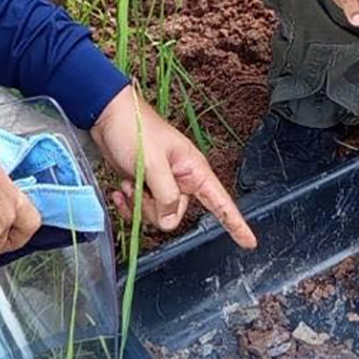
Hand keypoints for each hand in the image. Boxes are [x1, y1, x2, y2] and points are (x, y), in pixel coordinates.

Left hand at [90, 86, 256, 248]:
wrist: (108, 116)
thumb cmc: (134, 129)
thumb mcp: (152, 163)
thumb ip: (165, 195)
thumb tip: (168, 219)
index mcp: (194, 170)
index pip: (222, 202)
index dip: (236, 223)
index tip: (250, 242)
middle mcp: (182, 180)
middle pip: (175, 215)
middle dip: (153, 209)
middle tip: (139, 189)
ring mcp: (162, 184)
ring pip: (156, 214)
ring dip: (138, 204)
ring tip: (128, 183)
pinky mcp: (145, 186)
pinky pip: (141, 208)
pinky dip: (129, 204)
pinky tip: (120, 190)